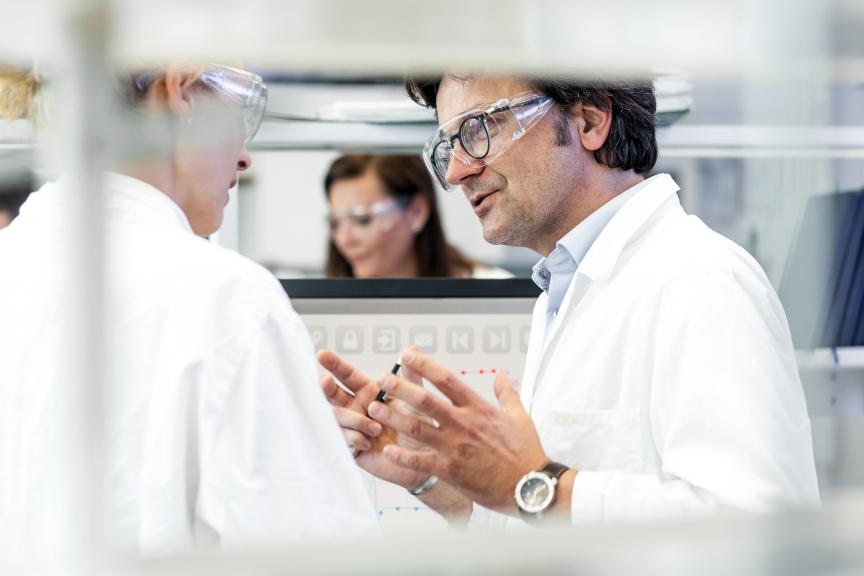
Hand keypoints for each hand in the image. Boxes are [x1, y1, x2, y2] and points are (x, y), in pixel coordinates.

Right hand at [317, 349, 429, 490]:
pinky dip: (356, 437)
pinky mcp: (351, 447)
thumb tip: (411, 349)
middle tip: (326, 380)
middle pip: (333, 393)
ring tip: (376, 428)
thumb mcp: (417, 400)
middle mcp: (356, 408)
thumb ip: (411, 377)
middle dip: (327, 386)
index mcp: (369, 392)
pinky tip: (370, 443)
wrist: (423, 460)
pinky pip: (343, 438)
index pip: (347, 375)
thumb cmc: (420, 427)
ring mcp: (351, 427)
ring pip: (337, 415)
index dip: (335, 364)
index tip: (322, 354)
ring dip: (355, 419)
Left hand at [371, 350, 548, 514]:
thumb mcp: (520, 416)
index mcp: (478, 408)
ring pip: (417, 428)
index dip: (425, 366)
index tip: (408, 355)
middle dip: (400, 388)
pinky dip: (402, 456)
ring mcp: (455, 448)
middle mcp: (464, 424)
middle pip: (425, 400)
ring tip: (373, 408)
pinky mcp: (451, 471)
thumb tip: (502, 375)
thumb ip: (506, 393)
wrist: (530, 486)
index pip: (447, 380)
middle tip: (380, 379)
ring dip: (393, 417)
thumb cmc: (526, 452)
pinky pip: (420, 461)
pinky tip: (387, 450)